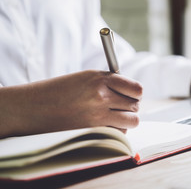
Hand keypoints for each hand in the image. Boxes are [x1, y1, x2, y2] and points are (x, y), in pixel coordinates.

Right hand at [0, 70, 141, 137]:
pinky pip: (119, 133)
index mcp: (101, 79)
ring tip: (113, 116)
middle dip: (131, 106)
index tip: (133, 95)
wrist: (33, 106)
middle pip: (136, 106)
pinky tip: (104, 125)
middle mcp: (102, 96)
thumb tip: (132, 91)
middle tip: (120, 106)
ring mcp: (97, 115)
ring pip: (132, 121)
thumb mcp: (86, 77)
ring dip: (126, 120)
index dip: (136, 93)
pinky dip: (116, 131)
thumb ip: (109, 82)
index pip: (136, 89)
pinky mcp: (93, 131)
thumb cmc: (60, 90)